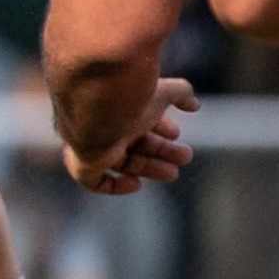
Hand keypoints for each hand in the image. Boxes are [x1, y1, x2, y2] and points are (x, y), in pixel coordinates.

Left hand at [63, 77, 196, 194]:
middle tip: (185, 157)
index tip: (176, 134)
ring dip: (149, 168)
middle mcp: (106, 124)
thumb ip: (181, 94)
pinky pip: (93, 181)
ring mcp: (93, 144)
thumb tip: (195, 106)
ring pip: (122, 161)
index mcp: (122, 106)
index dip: (160, 128)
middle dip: (162, 150)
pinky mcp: (83, 163)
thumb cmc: (129, 96)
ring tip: (173, 172)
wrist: (97, 106)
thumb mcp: (163, 92)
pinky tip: (135, 183)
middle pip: (135, 142)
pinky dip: (113, 186)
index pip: (140, 119)